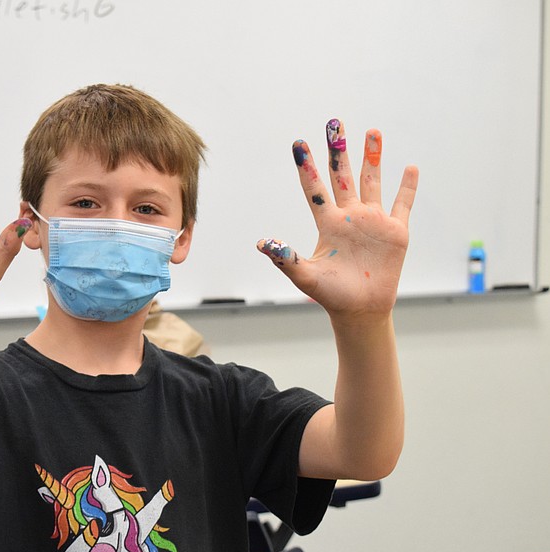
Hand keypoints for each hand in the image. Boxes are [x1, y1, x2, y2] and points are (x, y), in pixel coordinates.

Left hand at [257, 120, 417, 317]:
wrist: (360, 310)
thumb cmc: (330, 295)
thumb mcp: (305, 276)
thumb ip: (285, 258)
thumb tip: (262, 243)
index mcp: (327, 223)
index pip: (314, 189)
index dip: (305, 167)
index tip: (298, 143)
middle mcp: (349, 216)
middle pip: (342, 175)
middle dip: (338, 150)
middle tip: (334, 122)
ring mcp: (373, 221)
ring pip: (372, 181)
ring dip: (372, 157)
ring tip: (372, 131)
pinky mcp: (395, 231)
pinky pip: (403, 204)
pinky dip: (408, 186)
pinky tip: (409, 166)